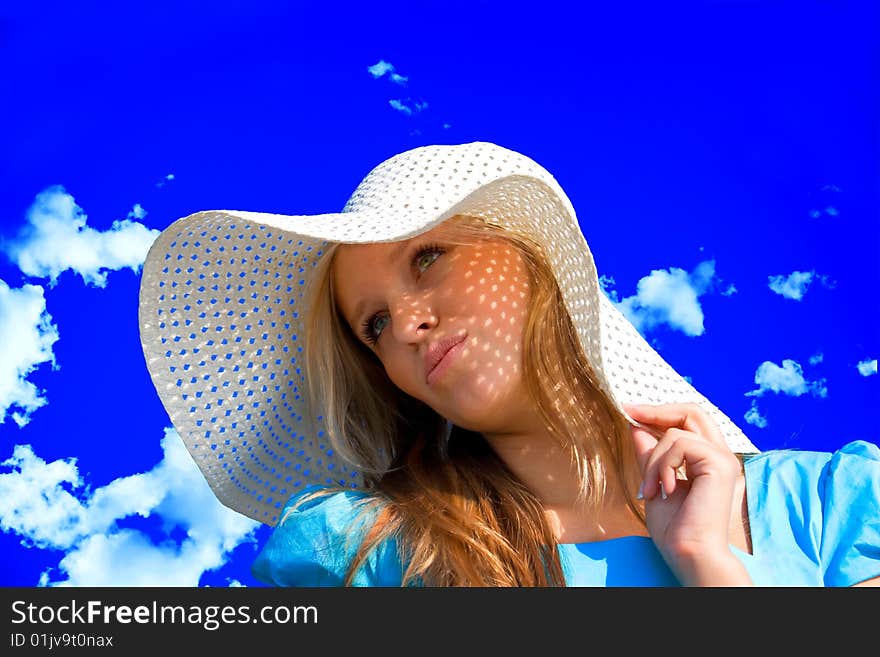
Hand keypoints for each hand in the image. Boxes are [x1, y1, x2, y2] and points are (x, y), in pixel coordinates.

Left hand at [624, 402, 750, 585]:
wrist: (688, 553)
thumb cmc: (675, 528)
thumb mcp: (654, 481)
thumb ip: (649, 454)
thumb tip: (636, 425)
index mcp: (709, 459)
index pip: (689, 420)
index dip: (660, 412)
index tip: (629, 411)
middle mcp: (720, 455)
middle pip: (691, 411)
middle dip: (656, 411)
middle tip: (628, 413)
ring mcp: (723, 458)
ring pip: (675, 433)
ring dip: (653, 460)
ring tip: (651, 490)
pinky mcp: (719, 463)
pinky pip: (679, 445)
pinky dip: (662, 466)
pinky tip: (665, 490)